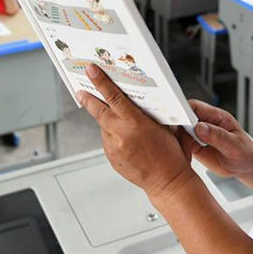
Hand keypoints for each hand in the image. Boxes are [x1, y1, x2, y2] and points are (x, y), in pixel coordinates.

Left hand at [78, 64, 194, 199]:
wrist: (168, 182)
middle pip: (99, 111)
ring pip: (104, 127)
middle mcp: (122, 135)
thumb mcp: (164, 126)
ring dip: (107, 121)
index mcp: (136, 124)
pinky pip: (108, 140)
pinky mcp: (111, 158)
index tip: (91, 71)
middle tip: (81, 91)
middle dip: (89, 99)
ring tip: (121, 124)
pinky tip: (126, 139)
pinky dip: (113, 135)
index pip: (113, 97)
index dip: (100, 82)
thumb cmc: (171, 155)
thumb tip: (134, 101)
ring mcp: (114, 148)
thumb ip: (147, 113)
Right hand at [177, 100, 252, 178]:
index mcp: (216, 116)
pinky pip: (181, 145)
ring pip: (179, 132)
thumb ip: (217, 136)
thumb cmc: (245, 152)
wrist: (245, 166)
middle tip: (181, 139)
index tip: (178, 120)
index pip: (194, 106)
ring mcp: (198, 135)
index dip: (184, 111)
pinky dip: (181, 151)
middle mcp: (205, 123)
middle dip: (178, 127)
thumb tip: (200, 127)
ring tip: (187, 151)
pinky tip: (187, 157)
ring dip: (179, 141)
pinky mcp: (194, 146)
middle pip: (182, 118)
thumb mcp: (235, 146)